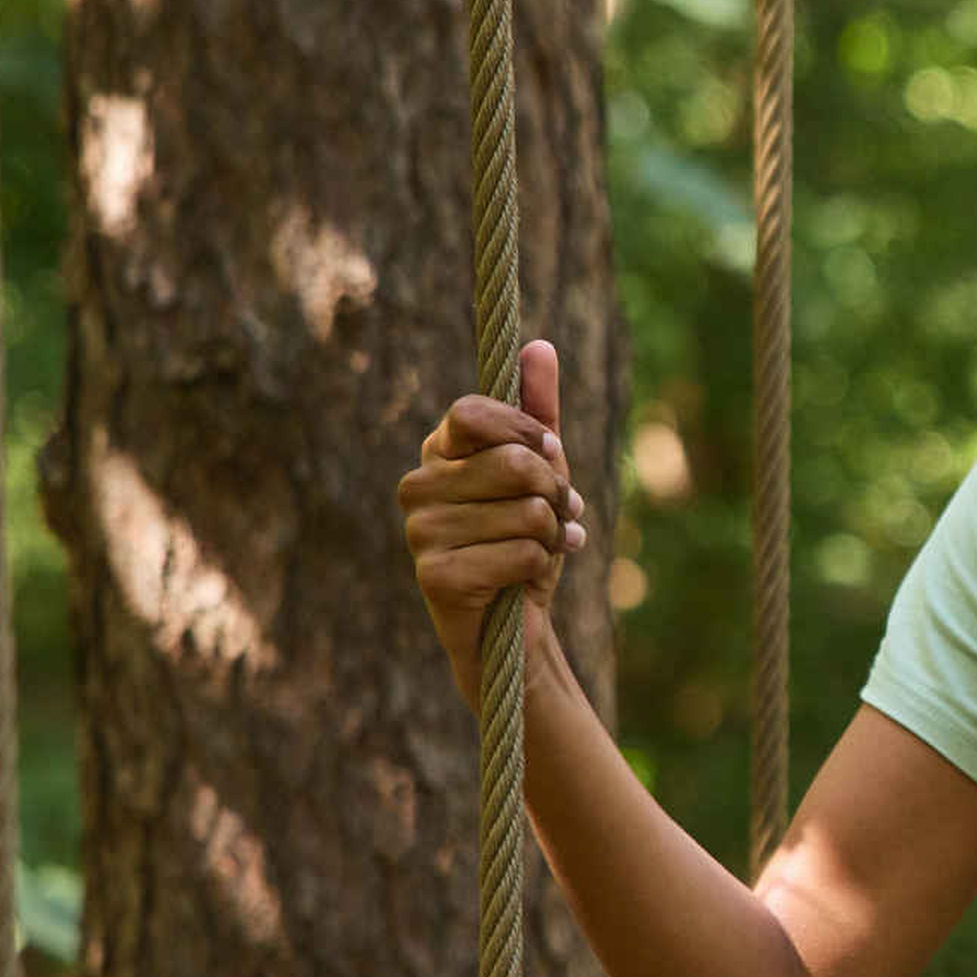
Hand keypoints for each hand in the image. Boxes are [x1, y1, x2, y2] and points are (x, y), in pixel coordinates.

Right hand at [399, 336, 586, 703]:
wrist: (513, 629)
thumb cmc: (525, 542)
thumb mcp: (541, 472)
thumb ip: (538, 412)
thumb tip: (540, 347)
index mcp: (438, 452)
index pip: (476, 412)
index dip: (529, 433)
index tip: (551, 456)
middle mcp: (417, 486)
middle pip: (514, 462)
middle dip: (556, 492)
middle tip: (559, 515)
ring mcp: (419, 532)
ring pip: (525, 510)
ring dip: (553, 534)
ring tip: (543, 548)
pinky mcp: (434, 577)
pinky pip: (521, 552)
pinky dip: (541, 566)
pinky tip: (525, 581)